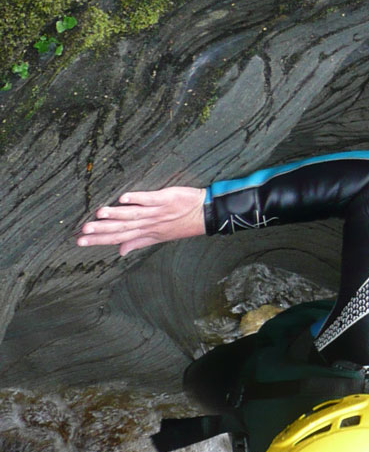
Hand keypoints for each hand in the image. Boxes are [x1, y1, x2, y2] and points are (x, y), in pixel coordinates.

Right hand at [76, 186, 205, 254]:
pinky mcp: (165, 199)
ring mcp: (157, 212)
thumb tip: (120, 252)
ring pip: (133, 215)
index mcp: (145, 233)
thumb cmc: (181, 224)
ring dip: (115, 215)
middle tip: (82, 232)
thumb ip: (138, 242)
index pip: (118, 238)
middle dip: (101, 231)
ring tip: (98, 215)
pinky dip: (137, 199)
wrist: (205, 214)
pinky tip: (123, 199)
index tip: (79, 242)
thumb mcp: (159, 237)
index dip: (98, 240)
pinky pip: (149, 200)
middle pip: (122, 228)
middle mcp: (148, 224)